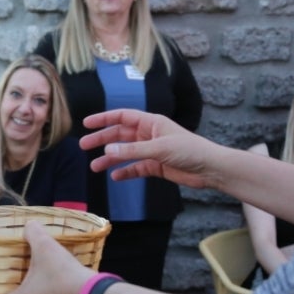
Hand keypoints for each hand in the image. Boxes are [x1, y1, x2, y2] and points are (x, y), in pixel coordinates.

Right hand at [80, 109, 220, 189]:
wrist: (209, 169)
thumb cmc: (189, 151)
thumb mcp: (159, 148)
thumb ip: (132, 151)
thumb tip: (107, 151)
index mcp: (151, 122)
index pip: (122, 117)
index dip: (103, 119)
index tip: (86, 123)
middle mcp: (149, 134)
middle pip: (120, 135)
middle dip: (102, 140)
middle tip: (83, 146)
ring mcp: (152, 151)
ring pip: (125, 153)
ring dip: (110, 159)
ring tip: (94, 167)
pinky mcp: (156, 166)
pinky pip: (136, 168)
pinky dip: (125, 172)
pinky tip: (115, 177)